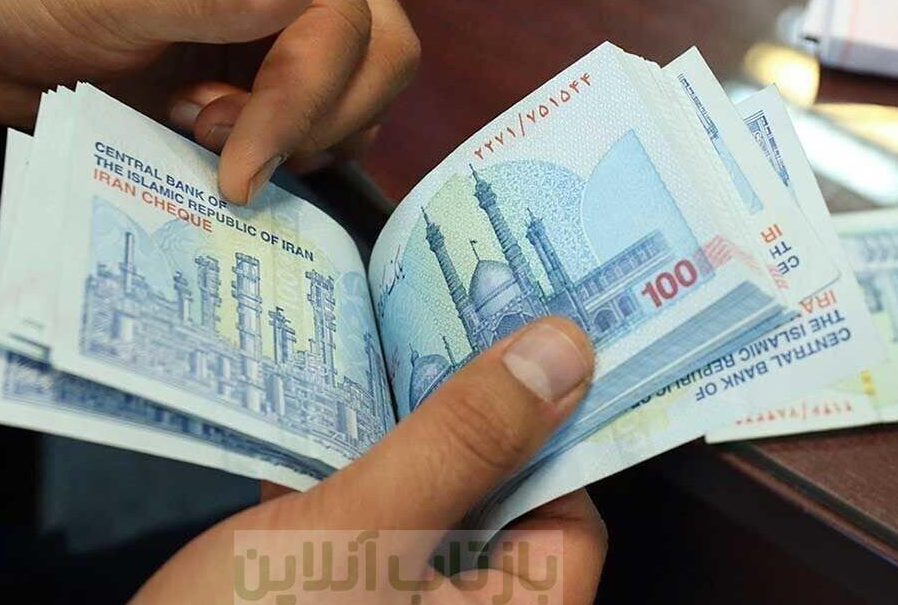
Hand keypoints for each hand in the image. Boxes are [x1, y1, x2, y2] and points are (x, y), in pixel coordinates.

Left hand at [0, 0, 418, 202]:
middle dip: (318, 115)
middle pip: (375, 49)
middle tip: (233, 147)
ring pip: (352, 90)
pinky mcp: (247, 66)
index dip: (303, 97)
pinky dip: (275, 147)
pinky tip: (207, 144)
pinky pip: (303, 118)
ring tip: (203, 129)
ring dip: (296, 133)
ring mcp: (269, 16)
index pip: (339, 13)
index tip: (244, 164)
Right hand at [132, 317, 605, 604]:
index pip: (570, 520)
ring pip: (432, 510)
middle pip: (500, 507)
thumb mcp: (360, 533)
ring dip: (407, 441)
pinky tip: (326, 421)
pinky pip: (377, 531)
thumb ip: (462, 443)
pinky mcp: (350, 602)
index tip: (511, 342)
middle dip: (468, 422)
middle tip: (446, 321)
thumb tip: (565, 352)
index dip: (548, 432)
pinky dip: (358, 478)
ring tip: (390, 351)